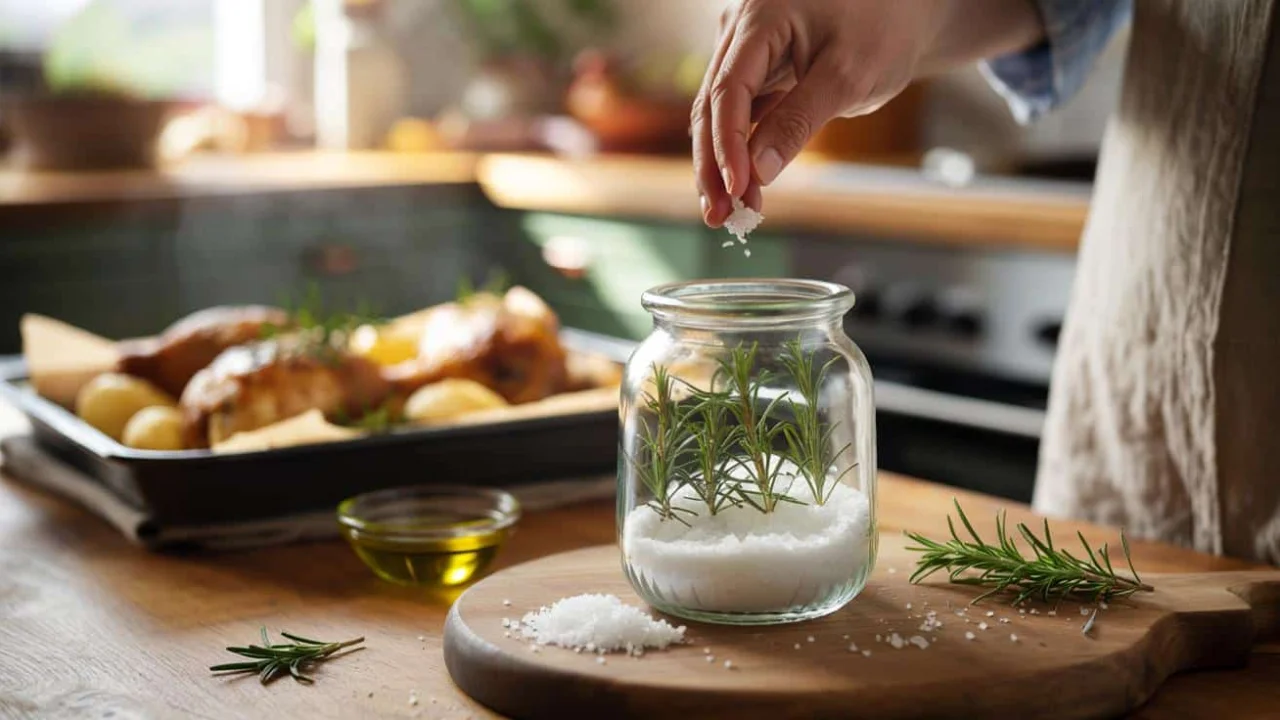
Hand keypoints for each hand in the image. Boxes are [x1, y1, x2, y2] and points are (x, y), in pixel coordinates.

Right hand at [692, 0, 1041, 226]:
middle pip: (712, 104)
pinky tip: (743, 186)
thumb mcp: (848, 77)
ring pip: (720, 114)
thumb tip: (757, 172)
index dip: (727, 144)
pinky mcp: (757, 68)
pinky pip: (739, 113)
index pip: (729, 89)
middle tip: (720, 217)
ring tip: (729, 212)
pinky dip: (741, 150)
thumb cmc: (883, 28)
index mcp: (761, 17)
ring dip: (722, 164)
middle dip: (714, 164)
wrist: (904, 10)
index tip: (736, 189)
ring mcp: (746, 48)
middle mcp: (742, 29)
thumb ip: (799, 121)